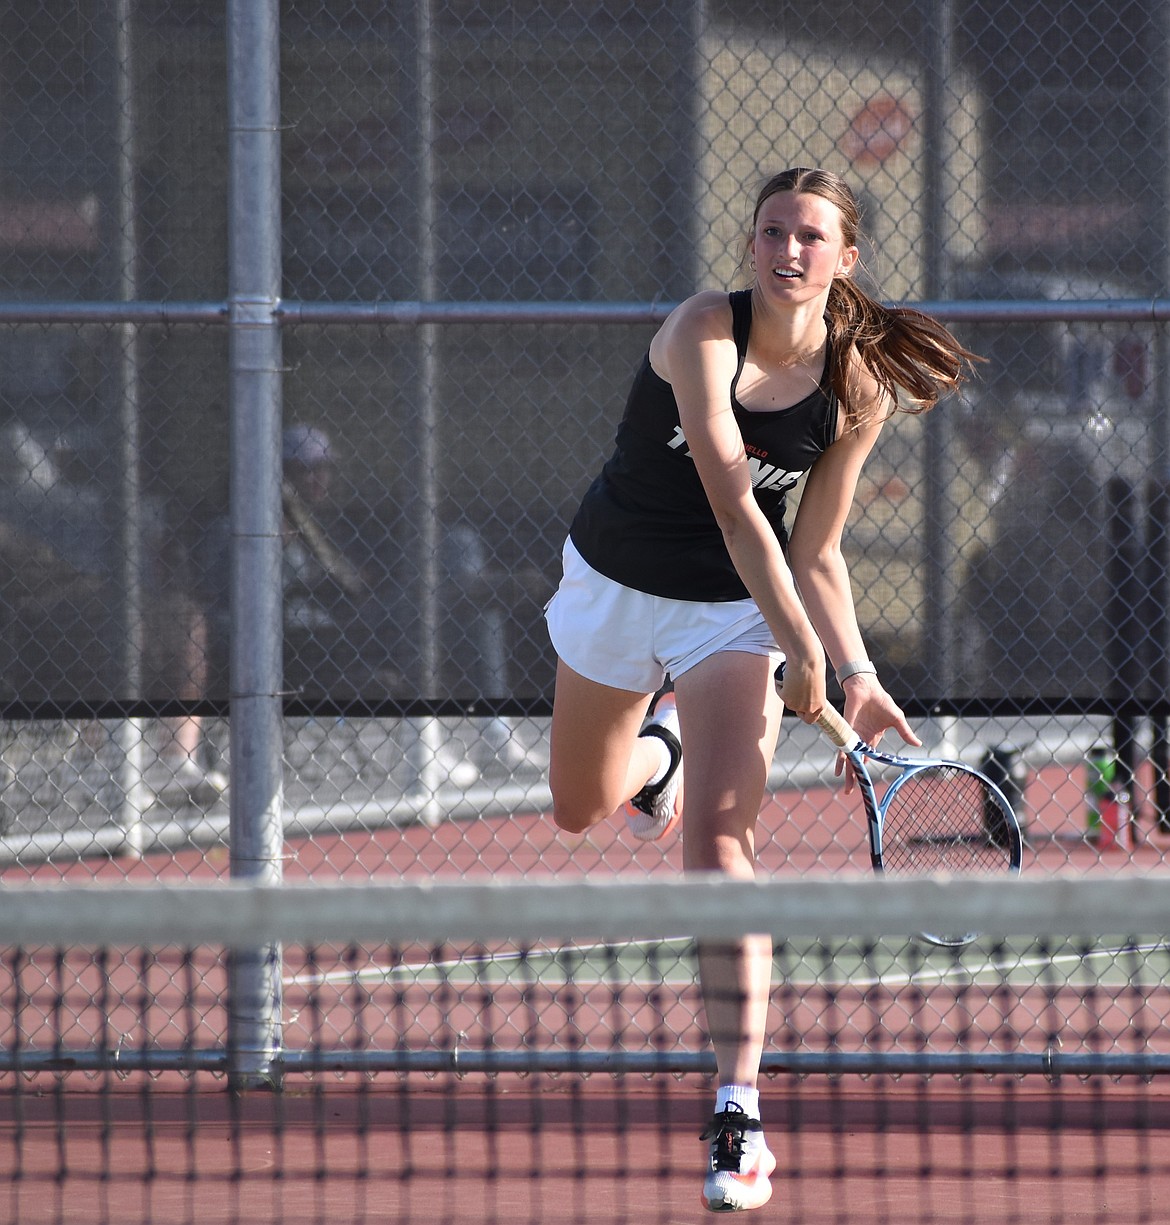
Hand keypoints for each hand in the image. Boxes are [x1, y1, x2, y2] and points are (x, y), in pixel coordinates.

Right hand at [777, 647, 826, 723]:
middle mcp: (808, 708)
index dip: (804, 713)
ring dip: (788, 691)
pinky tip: (787, 676)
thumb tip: (803, 694)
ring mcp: (796, 704)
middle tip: (793, 689)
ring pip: (788, 700)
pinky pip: (780, 691)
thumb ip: (812, 694)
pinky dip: (781, 684)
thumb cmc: (814, 667)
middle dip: (794, 701)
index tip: (801, 707)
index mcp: (820, 706)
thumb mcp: (816, 685)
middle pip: (797, 710)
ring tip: (794, 678)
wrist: (807, 659)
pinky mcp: (785, 697)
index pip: (810, 719)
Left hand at [834, 674, 920, 792]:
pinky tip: (839, 769)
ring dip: (848, 772)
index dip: (865, 768)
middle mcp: (861, 739)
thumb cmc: (881, 701)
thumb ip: (906, 732)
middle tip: (850, 791)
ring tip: (846, 787)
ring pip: (849, 758)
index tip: (864, 782)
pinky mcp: (847, 731)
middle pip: (857, 762)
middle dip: (854, 777)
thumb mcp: (897, 719)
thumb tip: (919, 744)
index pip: (868, 757)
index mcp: (872, 738)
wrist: (867, 687)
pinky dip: (842, 758)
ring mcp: (853, 736)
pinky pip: (844, 747)